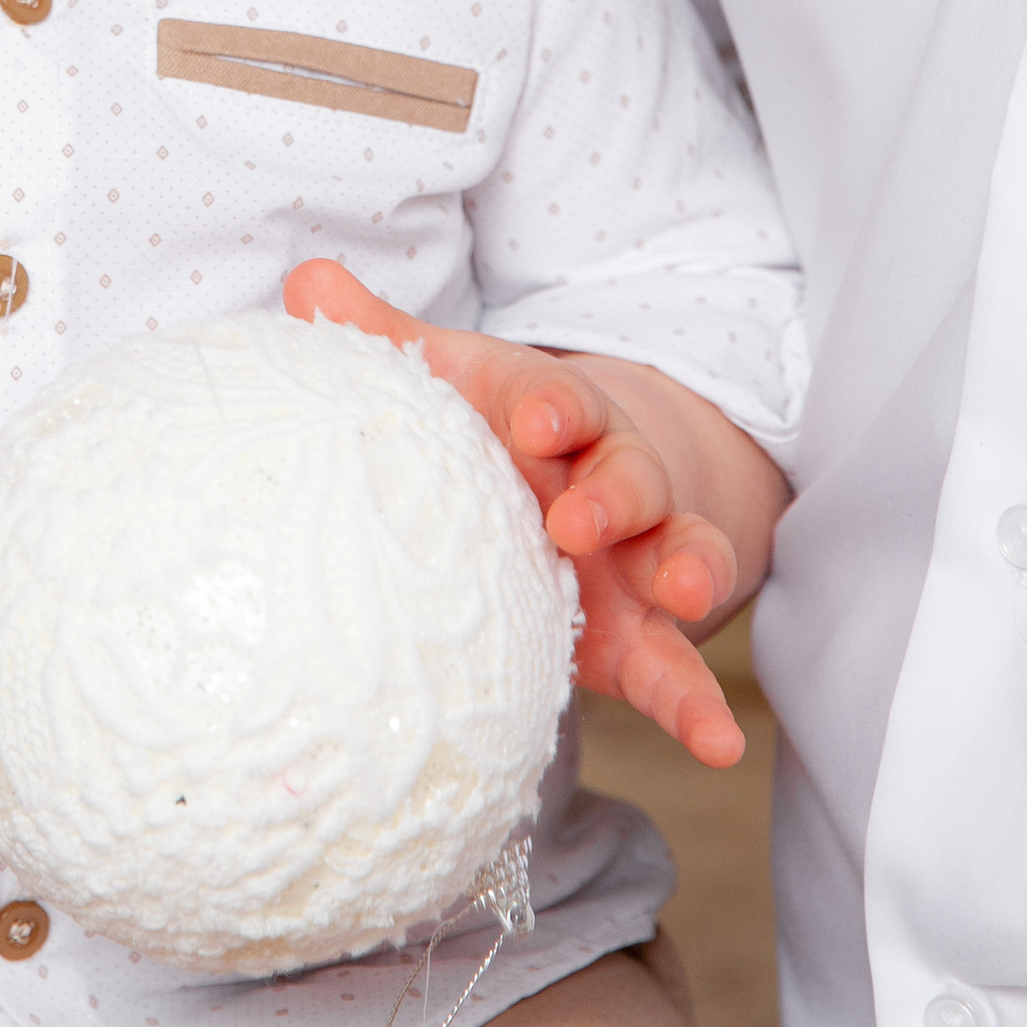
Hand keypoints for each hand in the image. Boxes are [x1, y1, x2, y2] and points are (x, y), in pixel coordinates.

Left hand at [282, 261, 782, 769]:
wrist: (576, 474)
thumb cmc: (486, 426)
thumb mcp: (442, 380)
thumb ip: (379, 338)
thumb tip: (306, 280)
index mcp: (550, 416)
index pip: (558, 400)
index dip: (551, 407)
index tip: (533, 421)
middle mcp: (607, 481)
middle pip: (628, 477)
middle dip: (613, 495)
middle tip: (578, 520)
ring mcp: (636, 559)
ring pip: (678, 554)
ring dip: (687, 571)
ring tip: (684, 596)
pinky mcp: (642, 634)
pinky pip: (679, 670)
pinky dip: (701, 706)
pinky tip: (721, 745)